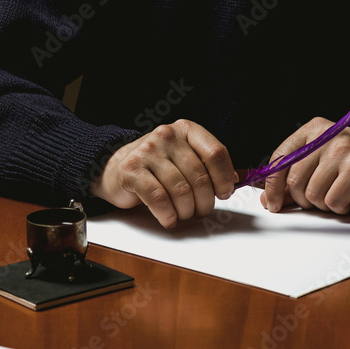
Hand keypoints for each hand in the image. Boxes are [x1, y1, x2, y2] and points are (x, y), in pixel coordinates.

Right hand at [89, 119, 236, 227]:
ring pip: (181, 190)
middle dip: (204, 202)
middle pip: (199, 176)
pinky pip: (159, 198)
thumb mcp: (184, 157)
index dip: (224, 178)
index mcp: (186, 129)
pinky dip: (168, 214)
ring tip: (183, 214)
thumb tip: (235, 180)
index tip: (224, 193)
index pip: (216, 152)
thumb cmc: (156, 166)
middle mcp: (167, 136)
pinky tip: (168, 218)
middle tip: (200, 210)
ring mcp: (148, 151)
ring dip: (186, 210)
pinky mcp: (132, 170)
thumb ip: (208, 165)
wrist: (114, 167)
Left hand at [260, 118, 349, 214]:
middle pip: (295, 181)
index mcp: (313, 130)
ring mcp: (341, 151)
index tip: (272, 203)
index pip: (280, 158)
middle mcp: (325, 136)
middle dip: (305, 199)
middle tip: (323, 197)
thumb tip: (268, 197)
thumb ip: (296, 177)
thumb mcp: (324, 161)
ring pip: (313, 195)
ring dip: (326, 204)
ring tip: (341, 191)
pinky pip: (334, 201)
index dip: (273, 185)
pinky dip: (342, 206)